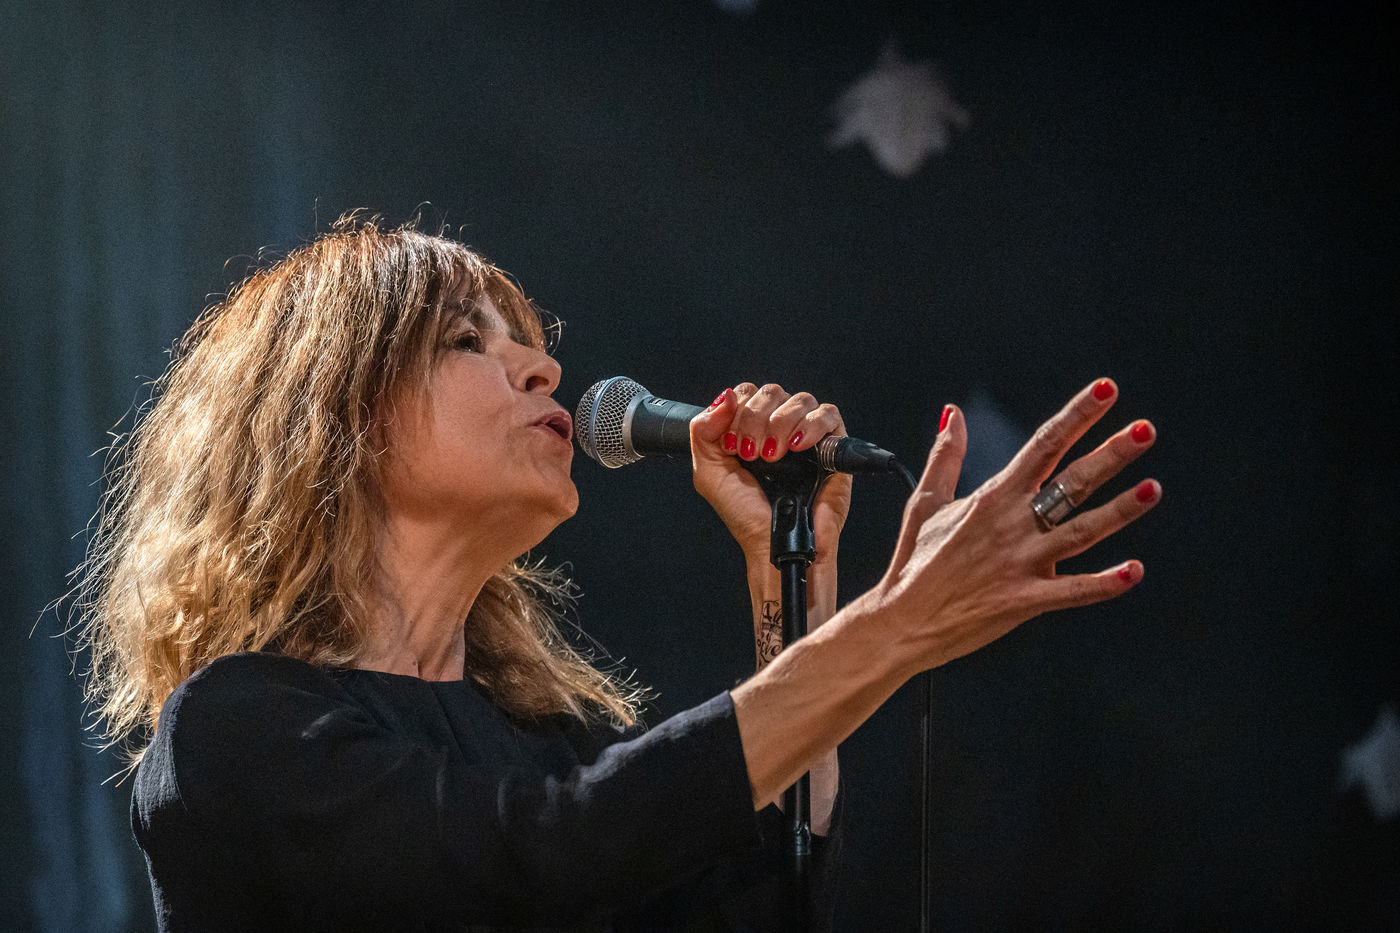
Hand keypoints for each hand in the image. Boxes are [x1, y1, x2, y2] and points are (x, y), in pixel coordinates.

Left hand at [688, 383, 852, 566]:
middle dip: (755, 420)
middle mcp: (779, 428)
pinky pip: (829, 414)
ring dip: (781, 424)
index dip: (737, 411)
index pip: (746, 393)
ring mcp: (807, 435)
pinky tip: (797, 447)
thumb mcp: (709, 472)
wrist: (773, 542)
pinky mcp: (833, 446)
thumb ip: (703, 431)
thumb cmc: (746, 515)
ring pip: (800, 399)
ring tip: (773, 457)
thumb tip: (725, 397)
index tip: (732, 445)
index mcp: (750, 429)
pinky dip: (812, 425)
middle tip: (751, 453)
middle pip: (771, 392)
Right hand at [864, 378, 1159, 669]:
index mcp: (992, 497)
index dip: (1077, 415)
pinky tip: (1134, 571)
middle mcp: (1011, 525)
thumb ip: (946, 456)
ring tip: (1153, 488)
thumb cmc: (914, 564)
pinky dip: (1104, 583)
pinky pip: (1072, 591)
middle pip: (1072, 481)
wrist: (901, 621)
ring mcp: (1021, 562)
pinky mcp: (1024, 600)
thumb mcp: (924, 502)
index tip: (1106, 392)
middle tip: (1144, 430)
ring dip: (1120, 509)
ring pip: (1082, 530)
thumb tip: (954, 415)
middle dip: (1112, 453)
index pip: (1043, 444)